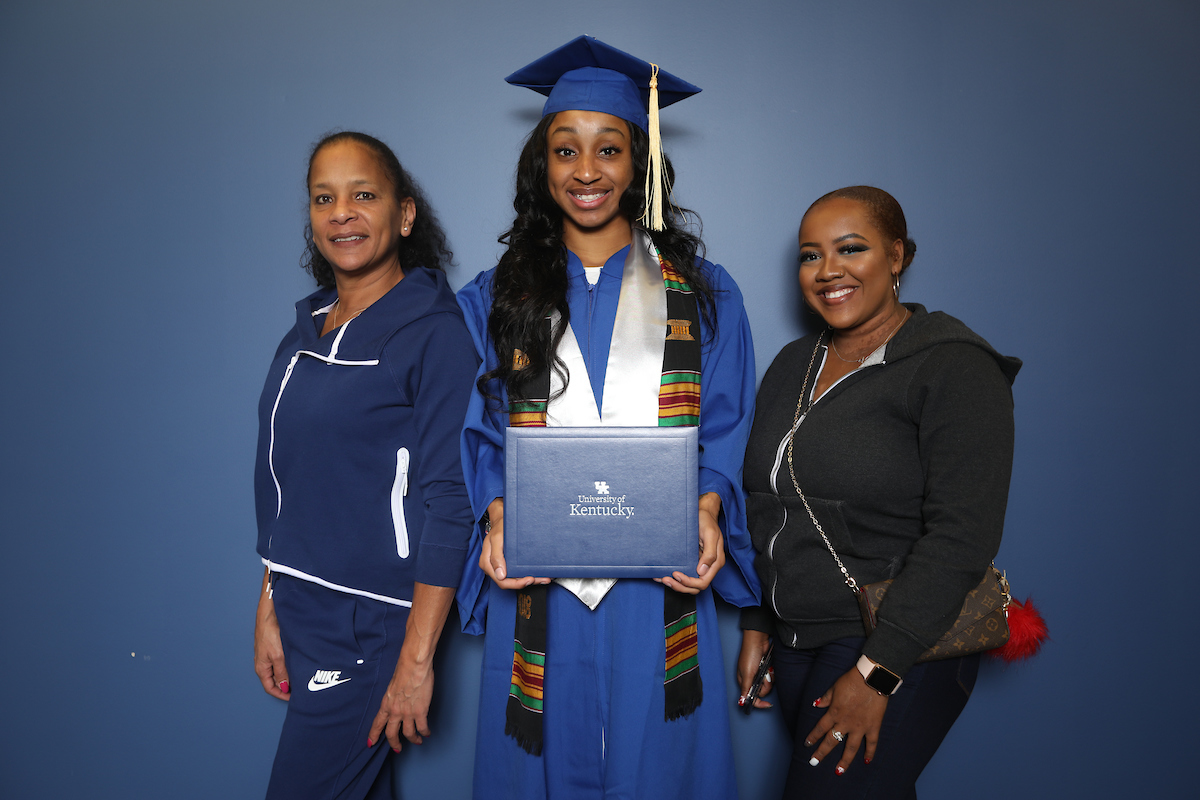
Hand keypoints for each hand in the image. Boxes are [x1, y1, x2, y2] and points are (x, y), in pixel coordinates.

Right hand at [254, 570, 289, 700]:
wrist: (271, 611)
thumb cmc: (270, 631)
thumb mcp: (278, 656)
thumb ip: (281, 672)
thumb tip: (284, 687)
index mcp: (262, 667)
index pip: (270, 687)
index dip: (282, 694)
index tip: (294, 697)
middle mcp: (264, 662)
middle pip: (275, 679)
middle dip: (287, 685)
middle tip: (301, 688)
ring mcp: (269, 653)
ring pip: (280, 669)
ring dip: (290, 674)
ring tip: (302, 675)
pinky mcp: (275, 645)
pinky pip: (283, 659)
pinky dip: (291, 664)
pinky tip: (300, 661)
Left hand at [367, 650, 433, 751]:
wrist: (414, 666)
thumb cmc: (404, 670)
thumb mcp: (392, 686)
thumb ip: (393, 697)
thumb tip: (398, 700)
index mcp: (386, 704)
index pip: (377, 723)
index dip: (374, 735)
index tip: (371, 742)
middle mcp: (395, 711)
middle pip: (391, 734)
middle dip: (394, 744)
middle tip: (397, 749)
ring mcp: (408, 713)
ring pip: (409, 734)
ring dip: (413, 740)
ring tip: (417, 741)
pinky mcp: (420, 712)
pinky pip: (422, 727)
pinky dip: (424, 732)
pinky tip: (426, 733)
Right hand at [479, 498, 549, 589]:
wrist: (502, 520)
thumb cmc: (499, 528)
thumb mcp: (496, 538)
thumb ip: (496, 556)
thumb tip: (500, 575)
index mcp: (487, 563)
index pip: (501, 581)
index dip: (516, 583)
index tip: (530, 579)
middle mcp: (492, 568)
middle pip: (509, 583)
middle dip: (525, 583)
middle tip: (541, 579)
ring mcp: (500, 567)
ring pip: (514, 580)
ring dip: (529, 581)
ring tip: (543, 578)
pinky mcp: (507, 564)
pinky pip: (516, 574)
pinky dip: (527, 575)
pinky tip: (538, 575)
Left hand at [661, 493, 724, 593]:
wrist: (702, 512)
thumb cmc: (707, 521)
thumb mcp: (710, 534)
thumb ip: (710, 553)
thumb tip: (702, 571)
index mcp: (715, 562)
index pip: (703, 582)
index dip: (689, 582)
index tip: (677, 575)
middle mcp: (707, 566)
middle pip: (695, 587)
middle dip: (680, 586)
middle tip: (666, 579)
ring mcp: (699, 564)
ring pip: (689, 584)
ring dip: (676, 585)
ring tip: (662, 578)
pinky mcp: (691, 561)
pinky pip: (684, 574)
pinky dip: (673, 578)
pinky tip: (661, 575)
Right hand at [736, 629, 772, 708]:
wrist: (758, 640)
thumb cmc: (749, 654)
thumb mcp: (747, 673)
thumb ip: (745, 688)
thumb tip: (741, 702)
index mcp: (744, 682)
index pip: (750, 698)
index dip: (759, 703)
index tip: (767, 705)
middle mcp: (751, 680)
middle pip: (762, 692)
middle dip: (765, 685)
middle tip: (764, 677)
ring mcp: (758, 675)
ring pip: (768, 685)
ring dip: (769, 678)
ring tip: (767, 670)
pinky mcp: (765, 670)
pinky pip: (771, 677)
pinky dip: (772, 673)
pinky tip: (770, 667)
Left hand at [804, 665, 888, 773]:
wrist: (871, 679)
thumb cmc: (851, 680)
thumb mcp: (834, 687)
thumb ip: (826, 698)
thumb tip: (816, 704)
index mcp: (834, 712)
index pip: (820, 728)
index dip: (813, 737)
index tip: (807, 745)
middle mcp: (845, 723)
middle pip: (831, 741)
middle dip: (821, 753)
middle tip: (814, 763)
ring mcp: (859, 727)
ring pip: (850, 748)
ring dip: (844, 761)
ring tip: (839, 771)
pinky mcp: (873, 727)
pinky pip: (871, 743)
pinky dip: (869, 753)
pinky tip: (866, 762)